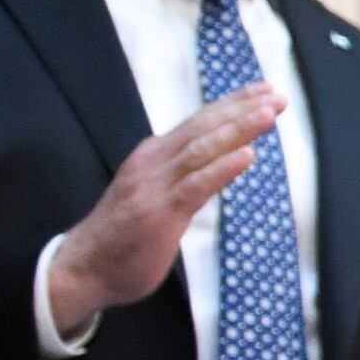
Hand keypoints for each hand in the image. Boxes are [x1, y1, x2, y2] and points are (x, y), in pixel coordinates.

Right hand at [45, 86, 284, 339]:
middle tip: (277, 95)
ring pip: (201, 149)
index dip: (232, 105)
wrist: (82, 268)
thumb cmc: (123, 236)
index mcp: (154, 156)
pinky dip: (222, 168)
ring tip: (267, 113)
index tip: (265, 90)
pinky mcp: (159, 212)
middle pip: (203, 128)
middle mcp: (154, 162)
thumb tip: (216, 170)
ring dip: (237, 129)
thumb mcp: (156, 196)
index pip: (199, 123)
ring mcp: (155, 186)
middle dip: (242, 109)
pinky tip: (248, 155)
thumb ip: (184, 179)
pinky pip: (195, 186)